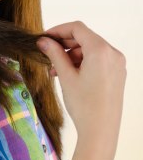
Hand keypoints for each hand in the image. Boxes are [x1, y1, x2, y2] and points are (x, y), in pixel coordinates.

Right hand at [36, 21, 125, 159]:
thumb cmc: (84, 105)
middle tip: (46, 54)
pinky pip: (97, 59)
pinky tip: (68, 74)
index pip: (77, 28)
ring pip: (90, 49)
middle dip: (64, 44)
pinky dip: (81, 62)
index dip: (58, 30)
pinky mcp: (117, 73)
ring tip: (55, 70)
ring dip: (71, 55)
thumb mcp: (65, 76)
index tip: (43, 38)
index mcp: (101, 51)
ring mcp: (117, 64)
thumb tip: (43, 41)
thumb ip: (54, 54)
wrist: (101, 130)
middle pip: (84, 38)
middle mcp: (113, 54)